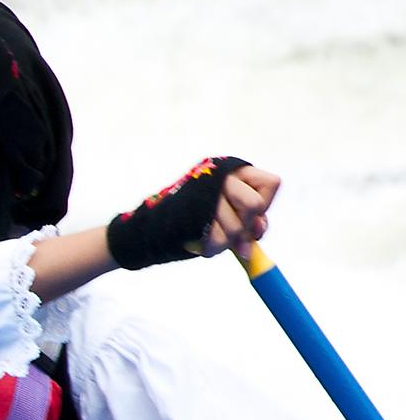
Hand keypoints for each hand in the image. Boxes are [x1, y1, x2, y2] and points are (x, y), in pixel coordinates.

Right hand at [102, 155, 272, 272]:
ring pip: (235, 227)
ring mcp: (202, 192)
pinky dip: (212, 249)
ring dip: (227, 242)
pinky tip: (202, 246)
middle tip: (235, 236)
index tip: (251, 216)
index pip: (271, 184)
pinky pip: (215, 239)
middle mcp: (218, 175)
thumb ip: (248, 220)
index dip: (266, 205)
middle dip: (246, 227)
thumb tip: (256, 233)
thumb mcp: (227, 214)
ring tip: (211, 239)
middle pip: (253, 206)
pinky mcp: (190, 212)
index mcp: (232, 170)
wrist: (148, 229)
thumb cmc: (192, 221)